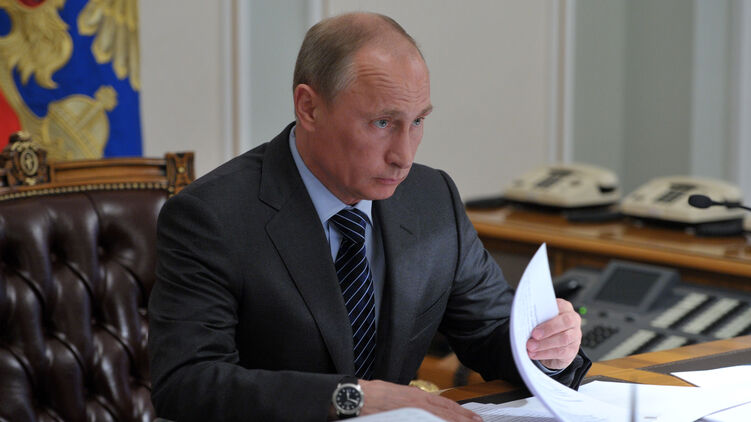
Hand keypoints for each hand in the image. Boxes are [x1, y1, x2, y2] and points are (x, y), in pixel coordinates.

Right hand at [359, 379, 481, 421]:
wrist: (358, 397)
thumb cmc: (373, 395)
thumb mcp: (397, 393)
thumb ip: (412, 401)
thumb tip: (422, 408)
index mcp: (416, 395)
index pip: (445, 404)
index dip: (461, 411)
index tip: (473, 417)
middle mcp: (418, 402)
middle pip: (447, 412)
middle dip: (464, 419)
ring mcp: (412, 412)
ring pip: (440, 417)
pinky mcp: (405, 417)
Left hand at [526, 298, 581, 369]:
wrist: (554, 347)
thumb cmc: (546, 329)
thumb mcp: (543, 320)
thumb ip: (538, 318)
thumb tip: (525, 321)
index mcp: (565, 308)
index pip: (561, 306)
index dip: (549, 311)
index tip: (535, 318)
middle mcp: (573, 320)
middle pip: (566, 322)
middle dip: (548, 328)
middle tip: (534, 335)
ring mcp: (575, 336)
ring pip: (563, 339)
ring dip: (544, 344)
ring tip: (531, 346)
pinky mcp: (573, 350)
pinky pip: (561, 352)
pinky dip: (545, 353)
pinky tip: (535, 354)